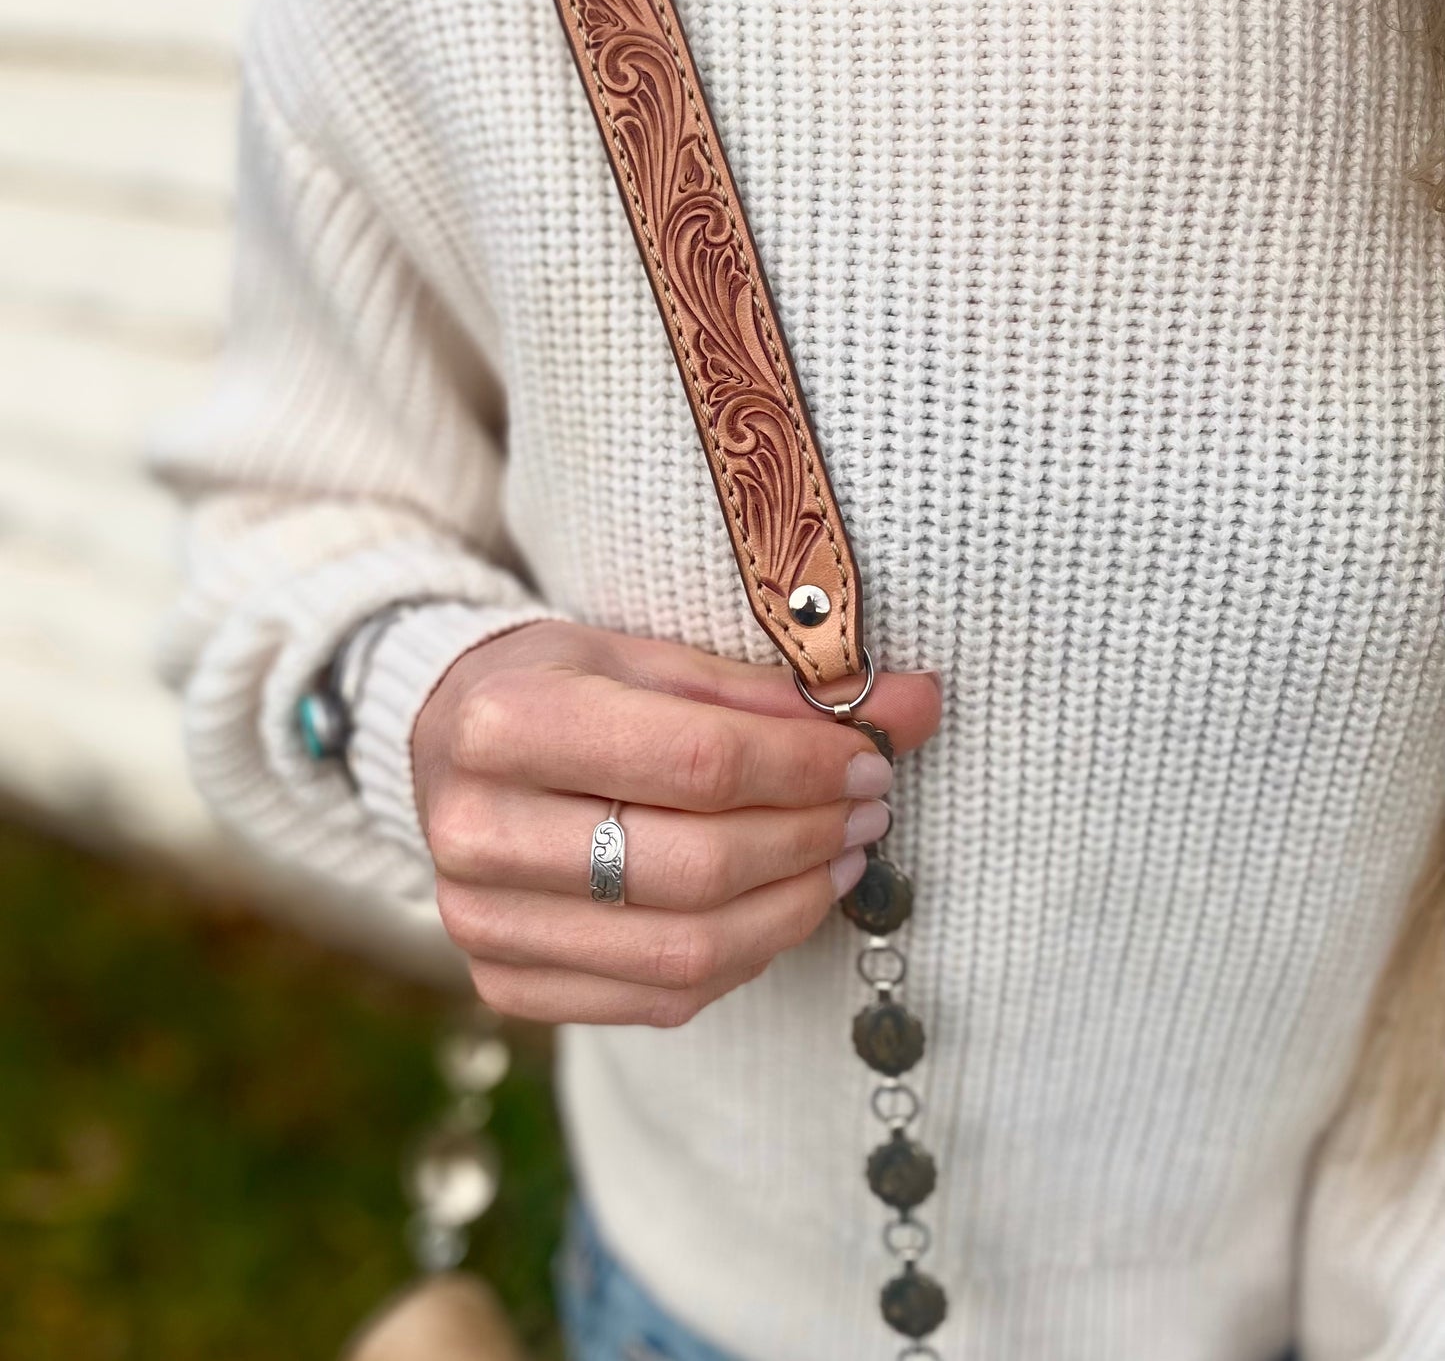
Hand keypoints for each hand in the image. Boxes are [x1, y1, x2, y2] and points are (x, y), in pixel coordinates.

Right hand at [412, 622, 941, 1027]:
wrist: (446, 742)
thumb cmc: (561, 685)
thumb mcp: (649, 657)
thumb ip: (772, 691)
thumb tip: (917, 706)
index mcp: (503, 722)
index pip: (700, 761)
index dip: (806, 767)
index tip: (869, 756)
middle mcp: (475, 831)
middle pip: (697, 865)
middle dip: (809, 837)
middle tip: (868, 808)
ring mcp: (481, 922)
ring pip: (687, 949)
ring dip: (793, 906)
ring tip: (840, 855)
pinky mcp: (503, 983)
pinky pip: (658, 998)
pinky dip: (743, 957)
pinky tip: (777, 904)